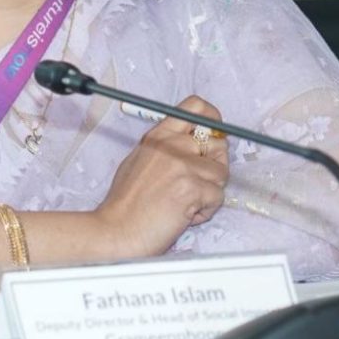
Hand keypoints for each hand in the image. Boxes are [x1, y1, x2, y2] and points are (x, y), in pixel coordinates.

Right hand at [94, 96, 229, 257]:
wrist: (117, 231)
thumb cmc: (126, 203)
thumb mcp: (141, 159)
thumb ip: (169, 148)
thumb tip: (197, 145)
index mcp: (159, 135)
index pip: (196, 107)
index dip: (213, 120)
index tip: (214, 134)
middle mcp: (173, 144)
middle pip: (218, 144)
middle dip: (214, 167)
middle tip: (195, 184)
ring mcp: (183, 164)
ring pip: (222, 173)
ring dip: (209, 192)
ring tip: (186, 203)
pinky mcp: (192, 187)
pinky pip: (218, 197)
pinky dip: (206, 210)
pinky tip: (184, 215)